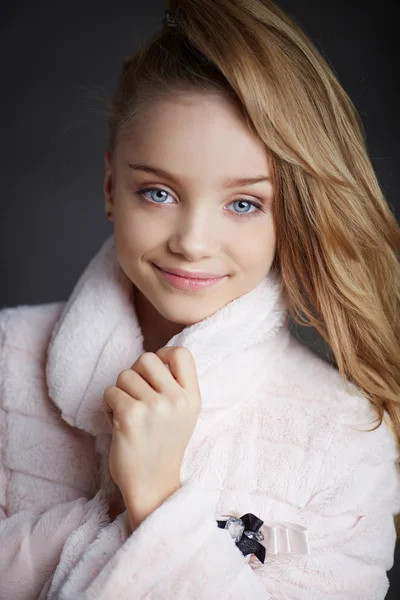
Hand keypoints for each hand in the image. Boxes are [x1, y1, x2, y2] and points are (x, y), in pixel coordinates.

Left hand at [103, 346, 201, 527]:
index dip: (163, 353)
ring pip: (125, 375)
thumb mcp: (183, 414)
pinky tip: (118, 424)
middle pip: (147, 358)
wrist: (152, 486)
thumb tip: (155, 356)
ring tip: (128, 415)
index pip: (182, 354)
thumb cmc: (163, 446)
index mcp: (192, 398)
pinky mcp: (130, 415)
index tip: (154, 369)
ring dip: (120, 393)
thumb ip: (175, 386)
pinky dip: (108, 407)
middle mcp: (176, 400)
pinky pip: (110, 392)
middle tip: (135, 396)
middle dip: (135, 374)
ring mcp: (154, 407)